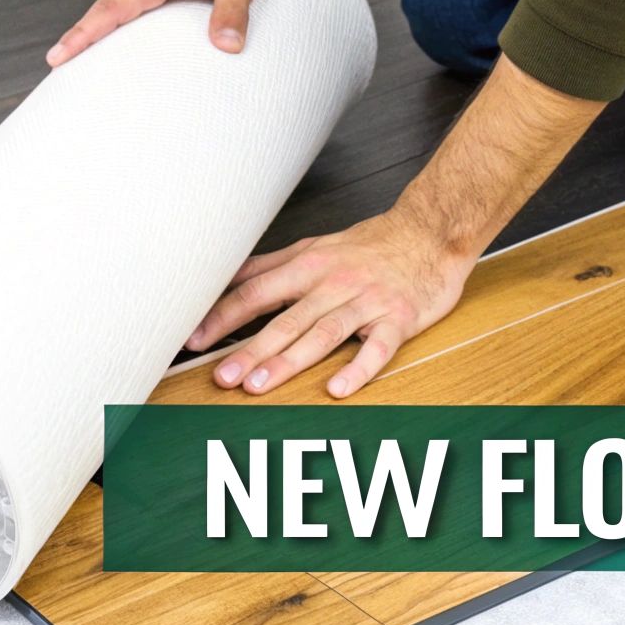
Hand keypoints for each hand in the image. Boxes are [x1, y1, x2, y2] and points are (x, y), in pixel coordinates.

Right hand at [46, 0, 269, 66]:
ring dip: (103, 30)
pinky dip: (127, 22)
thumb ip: (231, 11)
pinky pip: (139, 4)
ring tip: (85, 58)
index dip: (82, 35)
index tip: (57, 57)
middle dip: (82, 37)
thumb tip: (225, 45)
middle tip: (58, 65)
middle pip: (106, 11)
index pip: (110, 10)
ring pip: (121, 7)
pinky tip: (129, 38)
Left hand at [187, 211, 476, 397]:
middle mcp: (334, 282)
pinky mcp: (398, 319)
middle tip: (221, 377)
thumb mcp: (315, 246)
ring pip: (322, 334)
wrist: (430, 234)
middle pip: (285, 319)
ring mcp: (366, 301)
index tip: (194, 341)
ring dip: (289, 361)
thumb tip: (226, 278)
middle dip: (250, 349)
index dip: (223, 317)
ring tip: (259, 385)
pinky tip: (338, 390)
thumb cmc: (372, 245)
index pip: (255, 292)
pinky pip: (377, 348)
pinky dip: (359, 369)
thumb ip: (272, 265)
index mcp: (309, 265)